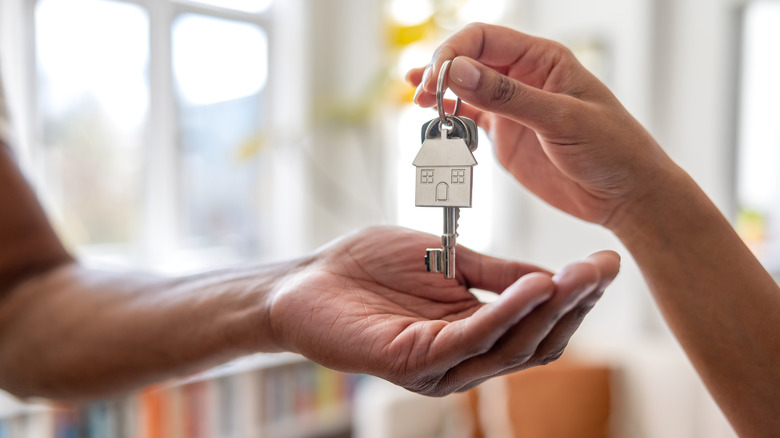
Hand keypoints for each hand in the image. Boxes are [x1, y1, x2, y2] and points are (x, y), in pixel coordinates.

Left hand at [268, 226, 618, 395]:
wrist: (307, 280)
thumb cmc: (367, 269)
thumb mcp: (445, 260)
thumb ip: (494, 273)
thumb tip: (551, 276)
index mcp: (472, 333)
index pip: (537, 326)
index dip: (573, 299)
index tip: (606, 262)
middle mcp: (463, 359)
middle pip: (535, 343)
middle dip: (575, 306)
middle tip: (605, 266)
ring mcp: (440, 367)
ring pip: (512, 346)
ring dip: (551, 310)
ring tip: (580, 274)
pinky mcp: (414, 363)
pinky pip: (472, 339)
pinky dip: (508, 313)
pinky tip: (536, 284)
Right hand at [408, 23, 677, 228]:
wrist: (626, 196)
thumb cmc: (612, 150)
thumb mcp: (561, 119)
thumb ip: (508, 96)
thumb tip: (458, 71)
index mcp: (542, 60)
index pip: (484, 38)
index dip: (454, 51)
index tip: (436, 77)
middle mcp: (523, 78)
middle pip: (468, 60)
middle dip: (441, 71)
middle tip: (421, 94)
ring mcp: (512, 108)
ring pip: (464, 89)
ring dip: (439, 93)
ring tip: (417, 102)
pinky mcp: (506, 136)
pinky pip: (469, 120)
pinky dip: (448, 120)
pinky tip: (433, 121)